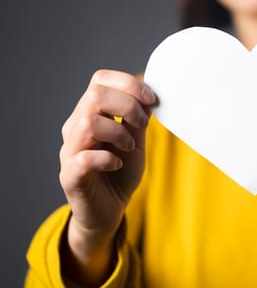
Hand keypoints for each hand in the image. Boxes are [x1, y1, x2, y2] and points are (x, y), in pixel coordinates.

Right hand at [59, 69, 155, 283]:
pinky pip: (84, 159)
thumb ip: (137, 118)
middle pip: (95, 95)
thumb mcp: (136, 141)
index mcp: (91, 113)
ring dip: (119, 132)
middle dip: (128, 105)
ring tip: (129, 147)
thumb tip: (148, 94)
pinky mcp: (70, 176)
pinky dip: (108, 158)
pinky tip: (118, 164)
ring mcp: (70, 151)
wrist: (109, 209)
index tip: (151, 99)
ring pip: (88, 122)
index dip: (128, 83)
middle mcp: (76, 127)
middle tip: (143, 124)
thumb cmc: (120, 172)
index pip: (100, 80)